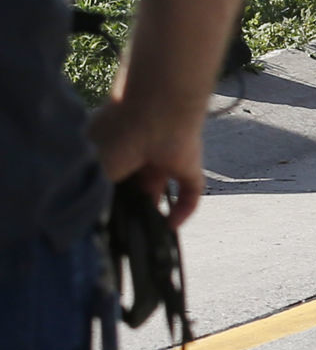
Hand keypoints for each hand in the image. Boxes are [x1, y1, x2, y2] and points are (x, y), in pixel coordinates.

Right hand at [87, 99, 209, 226]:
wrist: (155, 111)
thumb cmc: (116, 136)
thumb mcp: (93, 170)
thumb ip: (93, 194)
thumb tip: (90, 220)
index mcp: (112, 150)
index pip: (108, 182)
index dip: (105, 201)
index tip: (100, 225)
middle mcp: (139, 155)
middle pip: (134, 188)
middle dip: (129, 209)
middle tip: (121, 236)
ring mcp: (165, 159)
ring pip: (161, 190)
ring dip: (156, 213)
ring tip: (145, 237)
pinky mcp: (189, 165)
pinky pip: (191, 191)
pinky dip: (185, 210)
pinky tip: (173, 226)